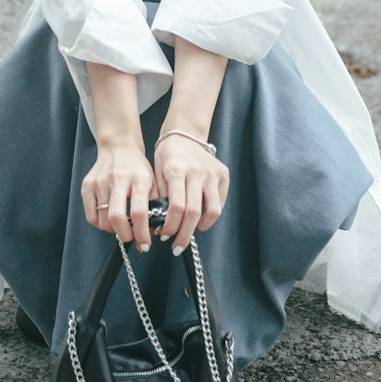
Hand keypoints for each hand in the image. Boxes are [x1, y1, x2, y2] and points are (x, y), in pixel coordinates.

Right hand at [81, 143, 158, 249]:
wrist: (118, 148)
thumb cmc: (138, 169)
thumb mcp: (152, 183)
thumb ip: (155, 206)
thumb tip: (152, 234)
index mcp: (139, 178)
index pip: (139, 212)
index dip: (142, 233)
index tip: (145, 244)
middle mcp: (118, 179)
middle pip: (116, 217)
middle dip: (125, 235)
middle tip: (131, 238)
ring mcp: (100, 181)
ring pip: (102, 220)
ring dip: (113, 231)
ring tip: (121, 227)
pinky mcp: (87, 185)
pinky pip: (91, 216)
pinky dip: (100, 224)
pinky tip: (109, 220)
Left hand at [153, 135, 229, 255]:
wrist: (185, 134)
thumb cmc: (168, 156)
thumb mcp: (157, 173)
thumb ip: (160, 198)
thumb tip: (159, 225)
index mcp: (176, 170)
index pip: (176, 207)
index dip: (171, 226)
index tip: (165, 235)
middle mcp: (197, 171)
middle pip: (194, 212)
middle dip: (184, 234)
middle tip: (177, 247)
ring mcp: (212, 173)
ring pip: (212, 210)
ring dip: (200, 228)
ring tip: (190, 233)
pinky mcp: (223, 174)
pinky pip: (219, 202)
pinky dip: (210, 216)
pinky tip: (200, 220)